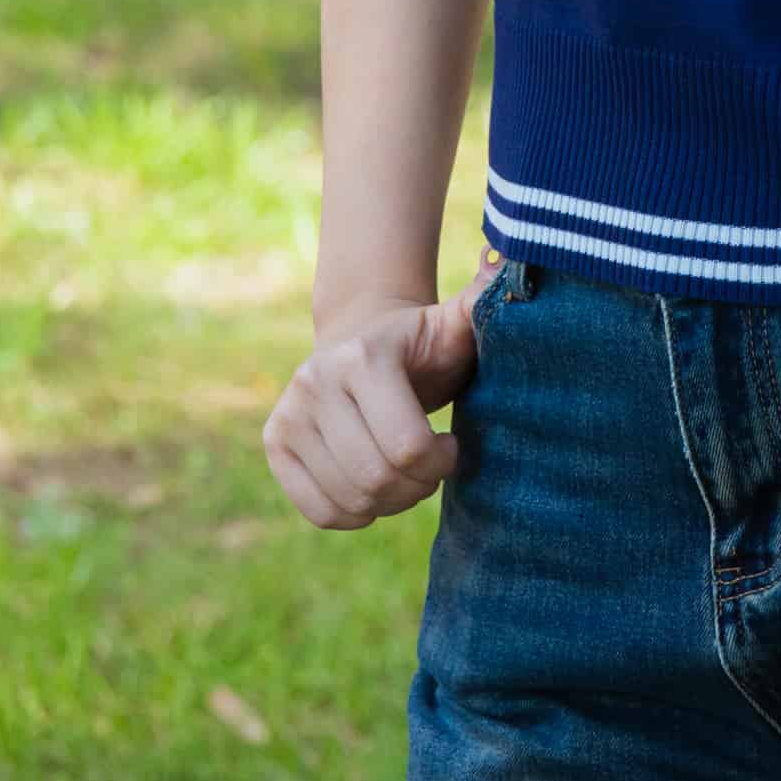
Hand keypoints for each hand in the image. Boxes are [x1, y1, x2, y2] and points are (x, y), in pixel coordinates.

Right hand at [263, 269, 488, 529]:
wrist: (362, 340)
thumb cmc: (423, 345)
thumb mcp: (455, 325)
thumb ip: (482, 304)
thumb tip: (505, 266)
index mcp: (363, 357)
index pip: (408, 447)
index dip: (442, 460)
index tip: (452, 445)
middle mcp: (315, 381)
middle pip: (378, 477)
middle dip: (417, 485)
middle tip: (430, 468)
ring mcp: (289, 412)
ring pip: (351, 499)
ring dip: (389, 502)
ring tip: (405, 475)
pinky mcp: (275, 442)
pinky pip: (318, 512)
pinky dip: (354, 514)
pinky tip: (373, 489)